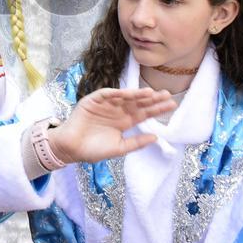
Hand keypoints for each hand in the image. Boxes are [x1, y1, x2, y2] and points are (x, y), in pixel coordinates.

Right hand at [47, 88, 175, 164]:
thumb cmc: (93, 150)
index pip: (144, 113)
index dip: (157, 109)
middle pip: (138, 103)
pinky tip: (128, 93)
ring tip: (150, 93)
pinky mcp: (93, 100)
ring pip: (124, 97)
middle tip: (167, 95)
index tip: (172, 105)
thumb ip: (136, 142)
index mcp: (124, 121)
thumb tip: (156, 137)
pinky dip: (116, 93)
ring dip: (136, 94)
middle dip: (152, 99)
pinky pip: (106, 95)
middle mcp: (117, 111)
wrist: (71, 148)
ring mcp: (106, 104)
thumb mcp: (119, 148)